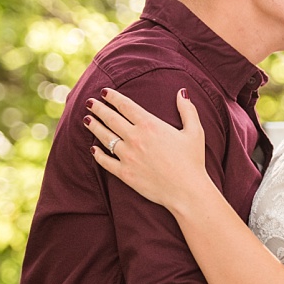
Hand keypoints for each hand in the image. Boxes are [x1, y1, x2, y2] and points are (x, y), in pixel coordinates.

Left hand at [85, 87, 206, 210]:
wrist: (186, 190)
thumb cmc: (193, 161)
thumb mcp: (195, 132)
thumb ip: (187, 110)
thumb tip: (182, 92)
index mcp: (150, 125)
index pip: (126, 106)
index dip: (113, 97)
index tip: (105, 92)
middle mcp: (135, 138)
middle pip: (111, 119)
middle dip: (98, 108)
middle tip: (90, 103)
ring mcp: (127, 156)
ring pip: (105, 137)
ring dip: (94, 127)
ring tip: (87, 120)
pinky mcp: (124, 173)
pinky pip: (105, 161)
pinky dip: (97, 154)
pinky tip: (93, 149)